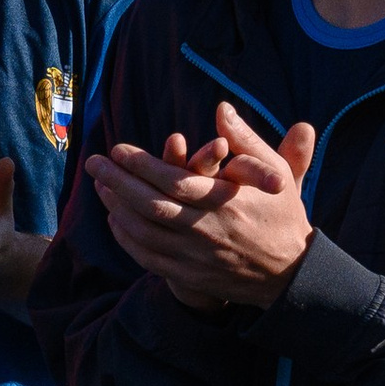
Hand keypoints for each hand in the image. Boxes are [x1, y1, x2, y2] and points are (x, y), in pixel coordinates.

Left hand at [86, 101, 315, 310]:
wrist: (291, 272)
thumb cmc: (282, 215)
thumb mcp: (276, 173)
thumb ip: (248, 141)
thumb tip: (221, 109)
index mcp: (225, 202)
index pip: (173, 180)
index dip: (142, 164)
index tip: (118, 149)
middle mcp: (206, 230)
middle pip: (150, 206)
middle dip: (117, 183)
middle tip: (93, 163)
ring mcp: (195, 257)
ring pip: (145, 232)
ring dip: (117, 209)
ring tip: (100, 187)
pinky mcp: (189, 276)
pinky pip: (148, 258)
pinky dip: (127, 239)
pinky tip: (115, 221)